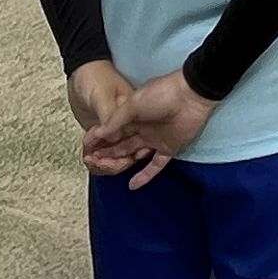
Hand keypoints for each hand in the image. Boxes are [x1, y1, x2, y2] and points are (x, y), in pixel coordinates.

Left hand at [65, 57, 136, 172]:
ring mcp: (115, 130)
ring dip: (103, 162)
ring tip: (88, 159)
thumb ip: (108, 117)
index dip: (122, 158)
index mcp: (134, 117)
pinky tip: (87, 157)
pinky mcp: (102, 132)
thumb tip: (113, 139)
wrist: (81, 70)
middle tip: (94, 160)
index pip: (136, 146)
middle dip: (112, 163)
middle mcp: (129, 126)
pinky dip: (96, 157)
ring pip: (115, 156)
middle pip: (127, 155)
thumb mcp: (102, 96)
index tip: (106, 160)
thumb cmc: (95, 76)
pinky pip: (103, 151)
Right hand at [87, 70, 214, 189]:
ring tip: (105, 169)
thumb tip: (99, 133)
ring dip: (119, 162)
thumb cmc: (163, 93)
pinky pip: (155, 165)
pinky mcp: (169, 148)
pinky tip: (132, 185)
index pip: (110, 130)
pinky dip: (145, 176)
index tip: (85, 147)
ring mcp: (154, 139)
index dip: (98, 139)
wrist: (191, 95)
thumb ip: (115, 120)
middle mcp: (141, 128)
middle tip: (91, 160)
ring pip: (133, 154)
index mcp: (131, 115)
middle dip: (105, 152)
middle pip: (120, 144)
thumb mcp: (132, 104)